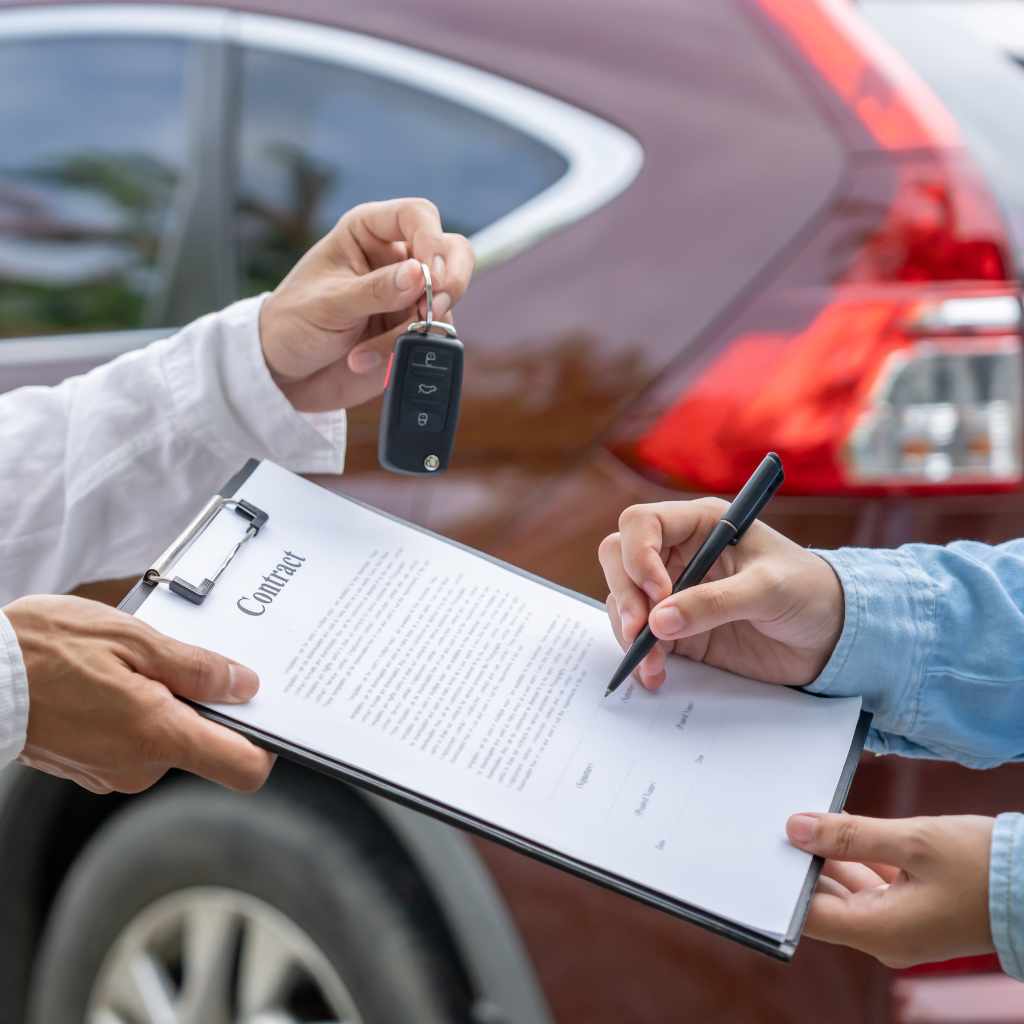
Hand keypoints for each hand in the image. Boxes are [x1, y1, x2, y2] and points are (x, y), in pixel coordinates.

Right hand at [7, 595, 273, 794]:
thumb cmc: (42, 651)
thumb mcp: (134, 640)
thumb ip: (197, 668)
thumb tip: (244, 685)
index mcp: (158, 736)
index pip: (243, 768)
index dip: (265, 743)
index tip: (265, 715)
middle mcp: (138, 767)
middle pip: (202, 743)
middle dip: (199, 703)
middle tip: (174, 661)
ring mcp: (110, 773)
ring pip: (164, 738)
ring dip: (161, 702)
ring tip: (128, 664)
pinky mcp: (89, 768)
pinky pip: (133, 740)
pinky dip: (133, 712)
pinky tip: (109, 680)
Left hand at [259, 197, 474, 411]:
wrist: (285, 373)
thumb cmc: (294, 324)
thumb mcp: (328, 304)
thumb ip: (375, 290)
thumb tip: (418, 274)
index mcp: (368, 233)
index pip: (417, 215)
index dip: (431, 239)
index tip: (429, 274)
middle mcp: (395, 260)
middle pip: (451, 251)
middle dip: (451, 280)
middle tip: (433, 307)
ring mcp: (408, 297)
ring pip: (446, 299)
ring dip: (420, 326)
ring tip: (374, 347)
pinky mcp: (413, 331)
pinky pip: (434, 337)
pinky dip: (409, 351)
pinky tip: (368, 360)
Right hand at [598, 498, 843, 688]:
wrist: (832, 636)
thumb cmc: (810, 592)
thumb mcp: (768, 590)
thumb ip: (715, 603)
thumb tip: (659, 622)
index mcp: (700, 524)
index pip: (642, 523)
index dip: (638, 554)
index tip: (660, 592)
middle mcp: (679, 553)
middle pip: (619, 558)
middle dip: (625, 593)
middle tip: (640, 629)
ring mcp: (674, 592)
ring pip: (622, 599)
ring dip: (628, 630)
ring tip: (652, 662)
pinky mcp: (676, 629)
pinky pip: (639, 637)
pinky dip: (639, 656)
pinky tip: (655, 674)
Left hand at [787, 811, 994, 967]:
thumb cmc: (983, 866)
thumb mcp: (912, 840)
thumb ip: (850, 834)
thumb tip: (795, 828)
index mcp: (878, 932)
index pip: (807, 913)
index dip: (782, 881)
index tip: (764, 845)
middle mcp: (884, 937)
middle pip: (824, 901)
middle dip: (802, 862)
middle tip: (778, 821)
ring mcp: (899, 926)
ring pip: (846, 891)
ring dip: (829, 856)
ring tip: (806, 817)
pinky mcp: (912, 911)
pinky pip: (870, 887)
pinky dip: (855, 859)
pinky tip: (840, 827)